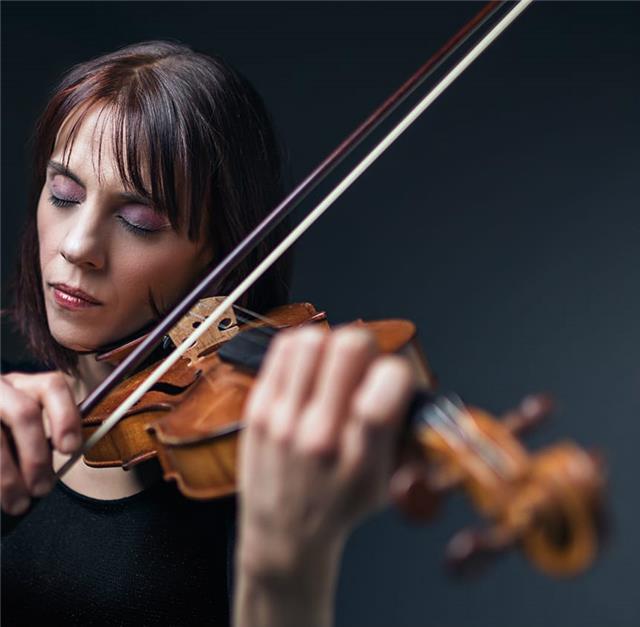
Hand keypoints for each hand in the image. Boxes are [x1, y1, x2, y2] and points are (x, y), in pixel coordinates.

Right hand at [0, 371, 80, 514]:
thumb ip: (40, 444)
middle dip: (36, 456)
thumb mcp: (24, 433)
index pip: (52, 387)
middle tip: (42, 489)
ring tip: (18, 504)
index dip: (65, 418)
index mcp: (24, 387)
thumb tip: (50, 475)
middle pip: (24, 413)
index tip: (70, 450)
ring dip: (8, 477)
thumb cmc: (7, 438)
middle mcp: (0, 389)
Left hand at [235, 325, 412, 625]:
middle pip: (347, 348)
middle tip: (363, 365)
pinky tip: (309, 368)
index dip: (397, 371)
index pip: (385, 389)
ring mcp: (283, 420)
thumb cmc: (339, 505)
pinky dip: (302, 347)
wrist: (284, 535)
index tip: (394, 380)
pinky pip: (283, 349)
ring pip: (311, 339)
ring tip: (332, 366)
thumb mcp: (387, 484)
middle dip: (366, 346)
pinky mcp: (257, 409)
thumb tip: (412, 383)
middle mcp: (319, 436)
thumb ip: (406, 433)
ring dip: (330, 343)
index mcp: (361, 460)